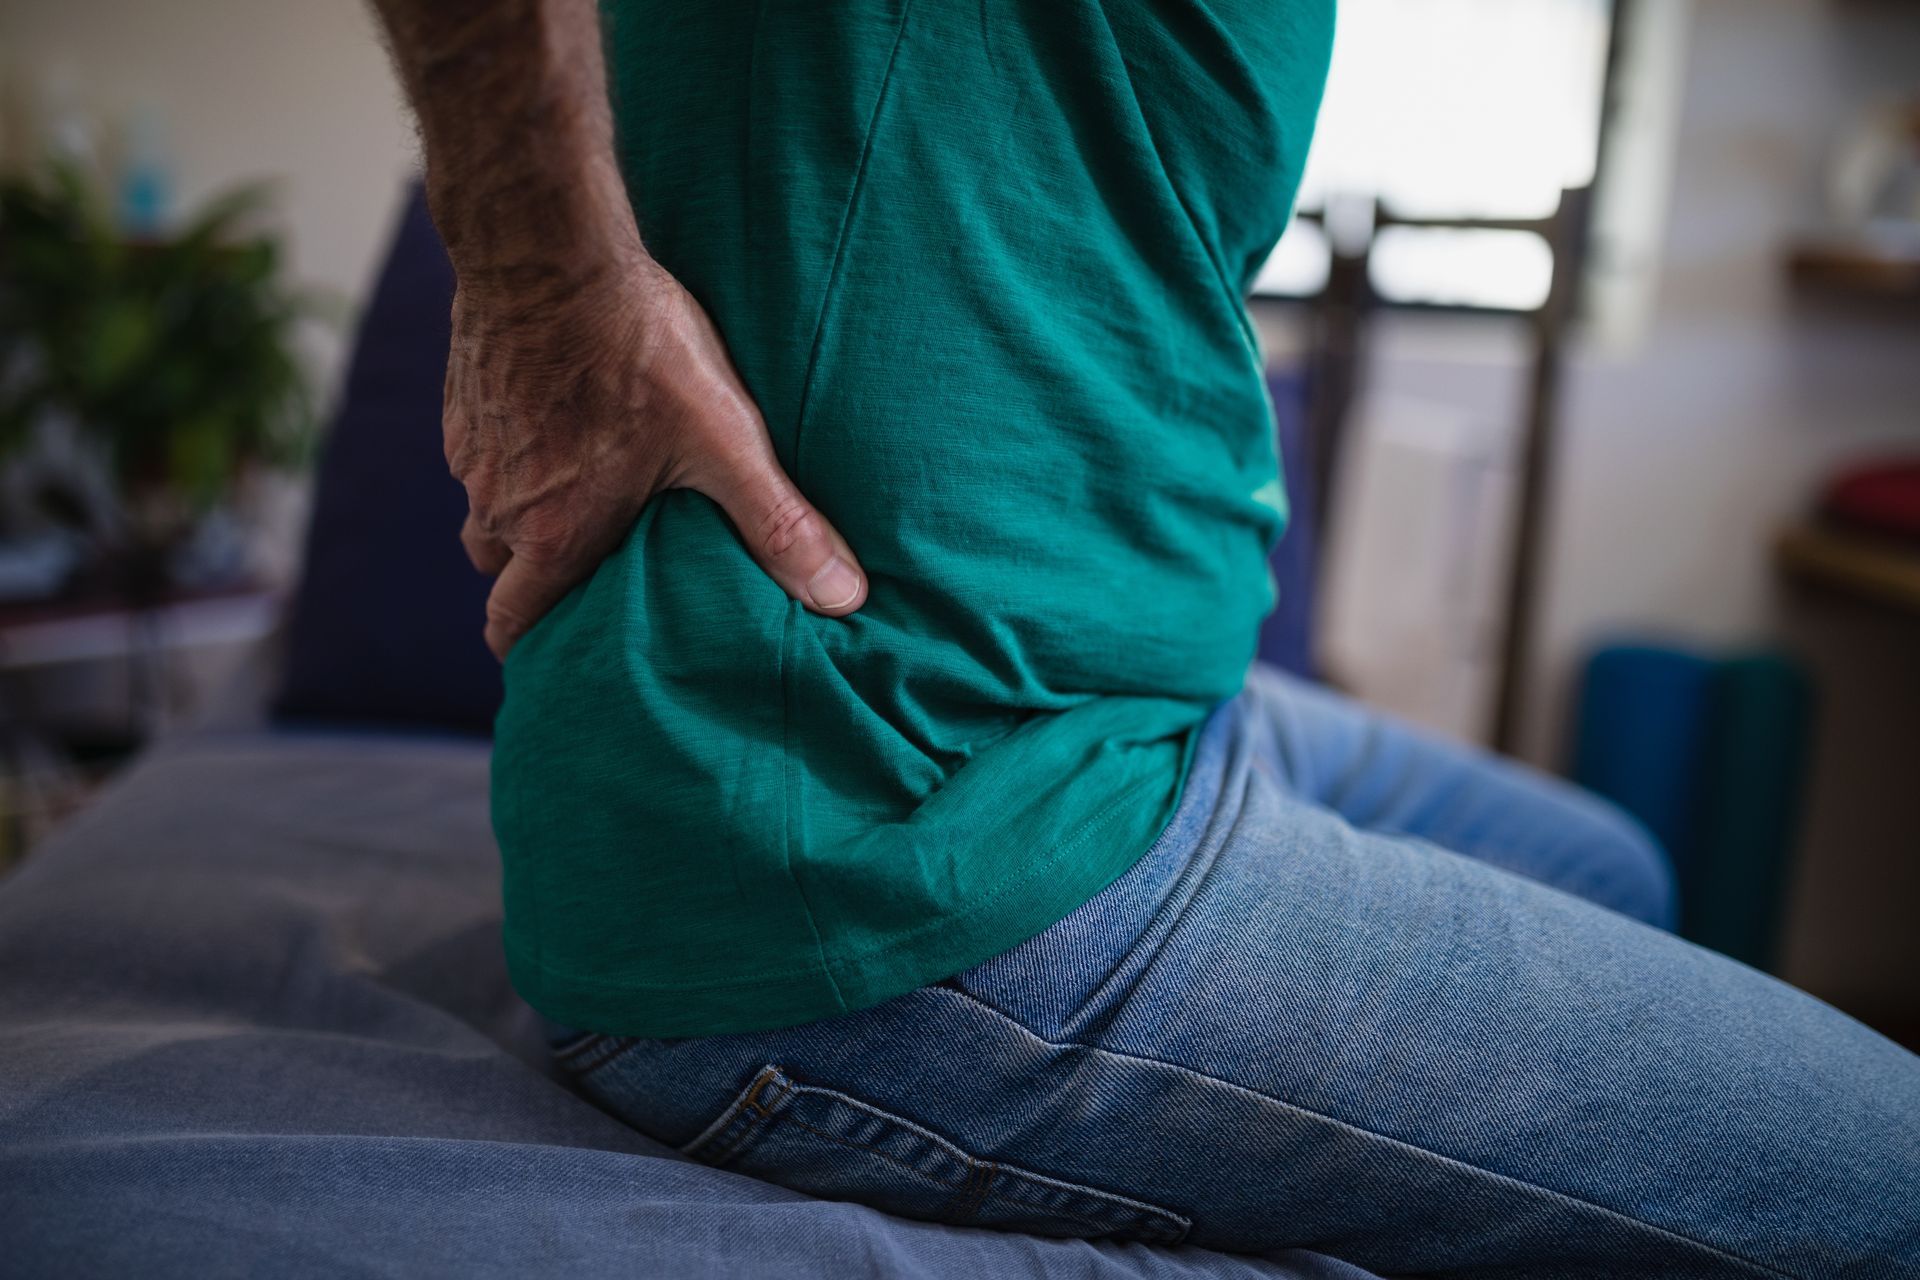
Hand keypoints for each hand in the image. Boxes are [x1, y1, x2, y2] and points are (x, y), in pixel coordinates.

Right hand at [444, 255, 867, 658]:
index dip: (534, 649)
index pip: (515, 625)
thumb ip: (779, 524)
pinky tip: (558, 431)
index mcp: (552, 535)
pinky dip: (514, 459)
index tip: (562, 658)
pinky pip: (482, 454)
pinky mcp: (466, 400)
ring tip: (577, 505)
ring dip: (523, 519)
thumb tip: (842, 597)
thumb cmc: (637, 347)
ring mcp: (474, 451)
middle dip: (532, 587)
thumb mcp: (725, 442)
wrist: (548, 251)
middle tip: (584, 580)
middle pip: (499, 573)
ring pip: (488, 512)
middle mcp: (500, 504)